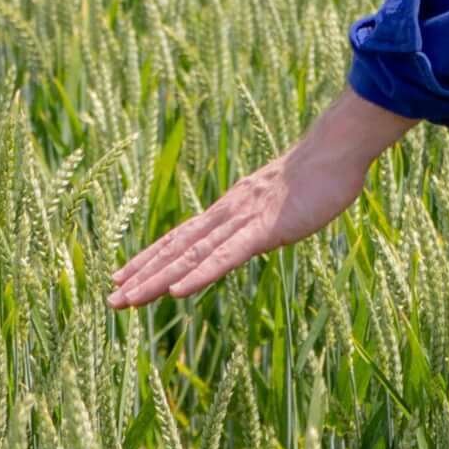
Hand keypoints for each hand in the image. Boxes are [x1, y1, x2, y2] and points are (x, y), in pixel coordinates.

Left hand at [107, 88, 414, 308]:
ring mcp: (244, 222)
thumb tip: (262, 227)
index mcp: (232, 208)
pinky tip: (177, 292)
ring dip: (157, 279)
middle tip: (111, 299)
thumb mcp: (283, 200)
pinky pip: (226, 257)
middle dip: (142, 275)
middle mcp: (228, 214)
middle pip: (177, 249)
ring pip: (191, 256)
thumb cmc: (320, 173)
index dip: (152, 258)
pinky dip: (200, 275)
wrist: (336, 148)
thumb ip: (266, 216)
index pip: (182, 237)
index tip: (124, 276)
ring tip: (127, 300)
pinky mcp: (265, 230)